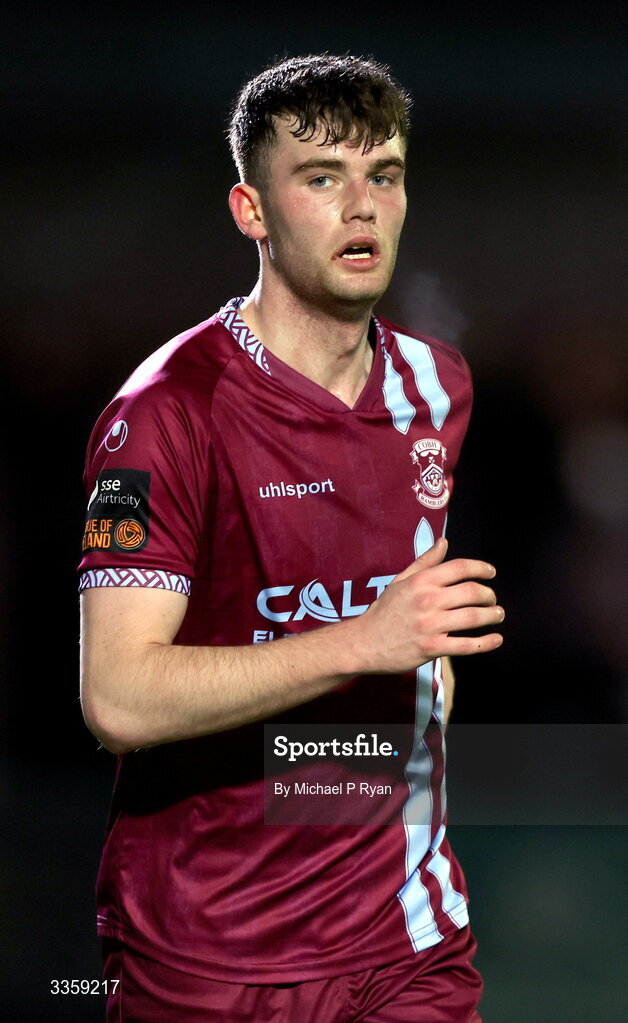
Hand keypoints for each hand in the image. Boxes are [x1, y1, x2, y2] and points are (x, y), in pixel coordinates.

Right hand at [347, 537, 503, 673]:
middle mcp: (428, 600)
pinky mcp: (432, 648)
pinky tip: (496, 639)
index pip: (459, 567)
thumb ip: (425, 562)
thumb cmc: (384, 611)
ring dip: (492, 615)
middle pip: (472, 592)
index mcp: (421, 581)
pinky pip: (466, 645)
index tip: (491, 572)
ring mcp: (431, 625)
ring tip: (498, 615)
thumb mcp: (401, 581)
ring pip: (473, 617)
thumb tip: (444, 542)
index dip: (481, 568)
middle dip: (489, 595)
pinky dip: (485, 643)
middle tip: (492, 599)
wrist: (364, 643)